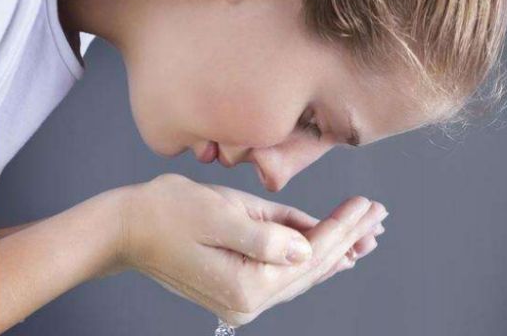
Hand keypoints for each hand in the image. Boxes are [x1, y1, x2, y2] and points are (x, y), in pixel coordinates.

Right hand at [120, 174, 387, 326]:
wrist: (128, 228)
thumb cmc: (168, 212)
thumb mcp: (220, 214)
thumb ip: (268, 236)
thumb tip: (308, 248)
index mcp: (246, 284)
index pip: (310, 254)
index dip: (343, 228)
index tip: (368, 206)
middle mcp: (247, 301)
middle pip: (312, 267)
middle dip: (348, 238)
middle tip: (378, 216)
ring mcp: (242, 298)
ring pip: (303, 274)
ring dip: (337, 251)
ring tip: (368, 235)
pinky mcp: (238, 287)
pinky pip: (286, 276)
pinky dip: (313, 261)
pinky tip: (335, 254)